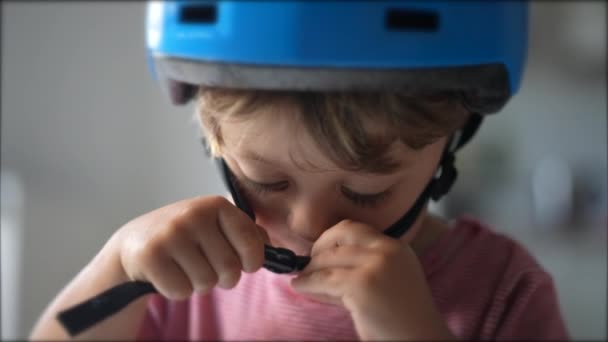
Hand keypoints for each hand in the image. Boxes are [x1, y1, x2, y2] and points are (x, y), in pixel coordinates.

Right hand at [111, 196, 268, 299]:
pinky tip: (169, 273)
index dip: (252, 261)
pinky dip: (178, 290)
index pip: (252, 242)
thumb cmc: (186, 236)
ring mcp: (170, 234)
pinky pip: (181, 291)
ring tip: (185, 268)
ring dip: (199, 284)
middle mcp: (193, 215)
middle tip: (207, 267)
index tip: (246, 264)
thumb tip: (271, 246)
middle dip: (222, 277)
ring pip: (205, 283)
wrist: (136, 241)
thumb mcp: (216, 225)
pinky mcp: (150, 255)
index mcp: (216, 205)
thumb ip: (246, 232)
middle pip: (229, 269)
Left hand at [290, 220, 453, 340]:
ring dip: (310, 268)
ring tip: (301, 278)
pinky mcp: (361, 285)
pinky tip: (299, 286)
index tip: (320, 250)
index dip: (333, 238)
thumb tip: (317, 268)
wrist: (420, 340)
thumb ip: (357, 271)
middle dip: (319, 246)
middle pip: (341, 234)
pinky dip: (308, 283)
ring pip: (329, 257)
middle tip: (308, 262)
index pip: (357, 229)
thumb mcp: (384, 284)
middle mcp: (388, 250)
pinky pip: (324, 280)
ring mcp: (375, 266)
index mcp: (397, 247)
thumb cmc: (401, 319)